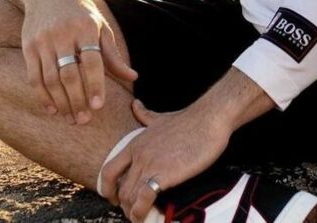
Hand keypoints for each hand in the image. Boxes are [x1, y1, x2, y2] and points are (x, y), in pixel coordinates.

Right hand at [20, 0, 137, 124]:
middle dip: (77, 100)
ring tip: (71, 118)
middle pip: (70, 74)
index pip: (92, 61)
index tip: (98, 106)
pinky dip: (42, 95)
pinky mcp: (29, 46)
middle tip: (85, 120)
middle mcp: (63, 34)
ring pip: (51, 79)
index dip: (95, 85)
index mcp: (86, 27)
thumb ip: (112, 54)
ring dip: (61, 102)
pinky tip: (52, 108)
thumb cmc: (79, 12)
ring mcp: (44, 40)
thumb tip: (133, 78)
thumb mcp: (99, 25)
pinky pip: (34, 76)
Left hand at [99, 98, 232, 222]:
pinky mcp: (164, 174)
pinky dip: (142, 212)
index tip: (115, 199)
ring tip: (143, 217)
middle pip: (120, 190)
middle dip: (125, 206)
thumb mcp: (160, 117)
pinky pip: (144, 199)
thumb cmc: (189, 119)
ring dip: (134, 212)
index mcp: (136, 143)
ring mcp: (150, 164)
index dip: (108, 189)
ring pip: (130, 197)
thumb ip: (144, 115)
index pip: (109, 171)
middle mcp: (139, 154)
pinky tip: (149, 216)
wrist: (208, 118)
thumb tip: (135, 105)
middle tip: (136, 212)